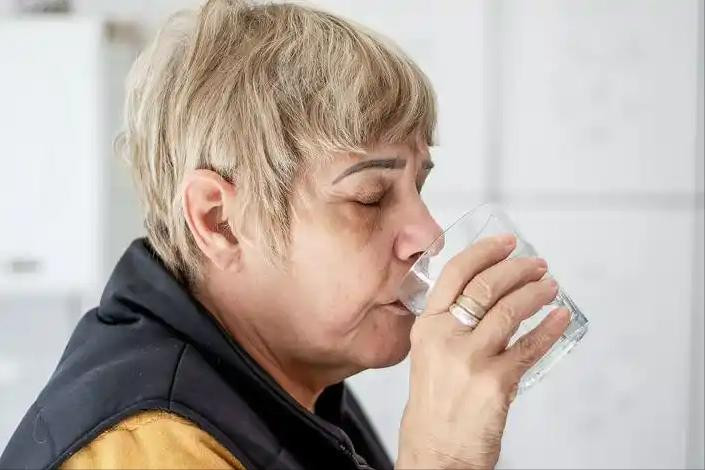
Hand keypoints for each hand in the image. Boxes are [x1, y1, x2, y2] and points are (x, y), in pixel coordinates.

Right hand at [396, 234, 570, 468]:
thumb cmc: (436, 403)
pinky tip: (560, 318)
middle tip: (537, 266)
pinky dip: (549, 329)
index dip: (485, 251)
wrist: (436, 450)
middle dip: (518, 270)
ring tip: (550, 288)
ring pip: (509, 310)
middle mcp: (445, 338)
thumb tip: (491, 294)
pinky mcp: (496, 382)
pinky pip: (529, 348)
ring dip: (536, 294)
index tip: (507, 242)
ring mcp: (470, 359)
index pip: (455, 274)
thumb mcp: (430, 353)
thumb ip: (452, 323)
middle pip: (486, 286)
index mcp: (426, 326)